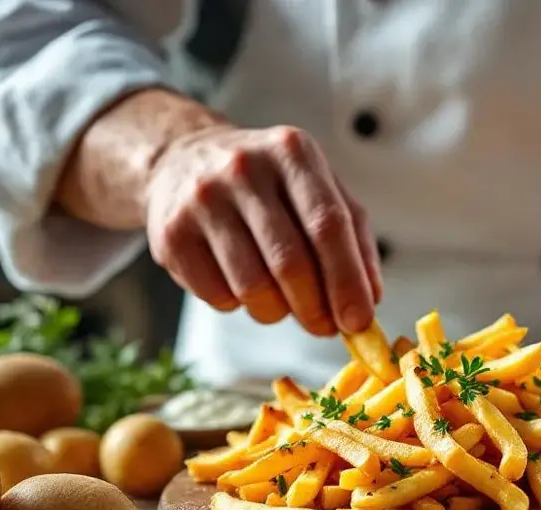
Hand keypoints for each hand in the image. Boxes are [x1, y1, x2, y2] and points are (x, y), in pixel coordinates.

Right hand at [144, 124, 381, 334]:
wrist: (184, 160)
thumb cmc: (269, 185)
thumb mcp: (319, 189)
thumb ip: (353, 239)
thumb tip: (370, 300)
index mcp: (292, 152)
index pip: (328, 225)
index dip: (347, 281)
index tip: (359, 321)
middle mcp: (244, 168)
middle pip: (290, 263)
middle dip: (315, 309)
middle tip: (325, 327)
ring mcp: (202, 199)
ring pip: (253, 287)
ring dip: (276, 311)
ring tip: (281, 301)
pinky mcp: (171, 234)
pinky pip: (218, 296)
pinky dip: (239, 305)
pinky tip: (240, 283)